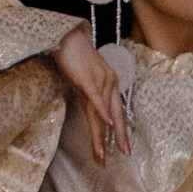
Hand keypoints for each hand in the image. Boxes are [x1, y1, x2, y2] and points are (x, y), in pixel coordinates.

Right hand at [52, 25, 129, 163]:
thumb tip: (94, 114)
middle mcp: (110, 84)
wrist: (68, 35)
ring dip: (103, 135)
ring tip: (103, 154)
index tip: (122, 149)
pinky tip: (106, 124)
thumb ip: (91, 96)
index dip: (120, 132)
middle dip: (119, 138)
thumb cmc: (75, 56)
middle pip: (116, 115)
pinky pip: (96, 98)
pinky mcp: (87, 78)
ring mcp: (100, 81)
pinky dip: (102, 111)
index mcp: (110, 85)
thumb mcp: (86, 79)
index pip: (117, 112)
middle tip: (124, 155)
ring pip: (103, 113)